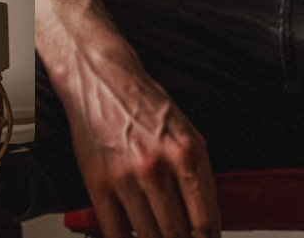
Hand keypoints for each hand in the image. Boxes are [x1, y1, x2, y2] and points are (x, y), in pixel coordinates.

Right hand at [61, 39, 219, 237]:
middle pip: (178, 233)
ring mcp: (126, 178)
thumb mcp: (186, 131)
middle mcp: (157, 167)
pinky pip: (114, 231)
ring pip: (148, 236)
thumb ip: (197, 171)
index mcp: (187, 152)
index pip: (206, 216)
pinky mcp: (98, 184)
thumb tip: (205, 214)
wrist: (101, 82)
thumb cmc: (145, 105)